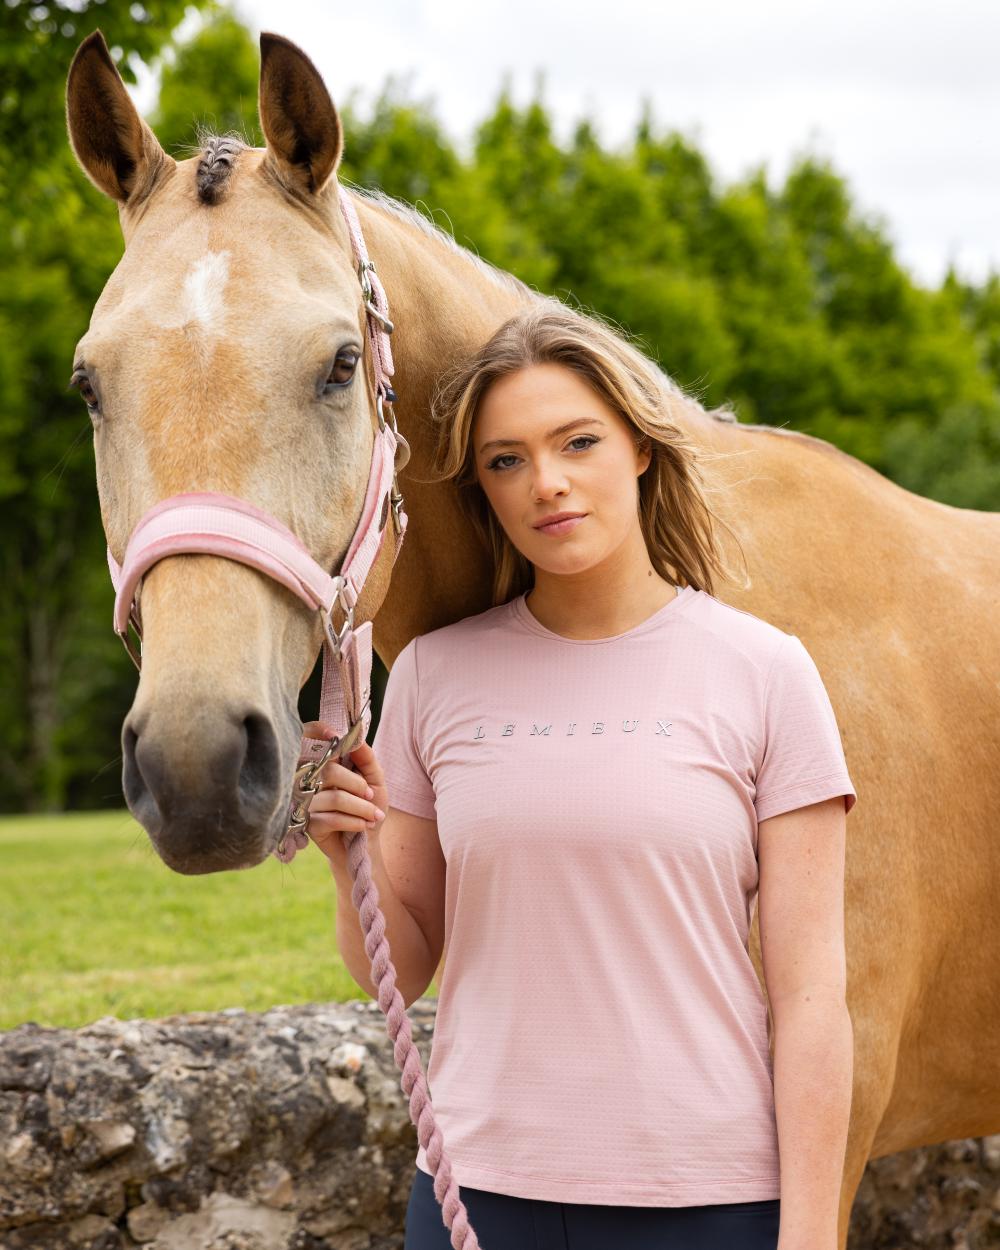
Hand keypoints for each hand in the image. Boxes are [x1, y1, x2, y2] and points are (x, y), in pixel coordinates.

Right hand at [299, 722, 388, 870]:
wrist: (364, 843)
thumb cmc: (368, 806)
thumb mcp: (375, 779)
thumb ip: (367, 758)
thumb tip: (357, 739)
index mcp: (325, 764)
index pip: (310, 739)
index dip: (318, 732)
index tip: (335, 735)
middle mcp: (310, 780)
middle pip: (329, 771)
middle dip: (357, 784)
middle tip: (370, 794)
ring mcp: (306, 802)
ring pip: (334, 798)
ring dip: (361, 807)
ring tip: (373, 816)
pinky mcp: (308, 824)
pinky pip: (331, 818)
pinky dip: (354, 822)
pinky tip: (363, 826)